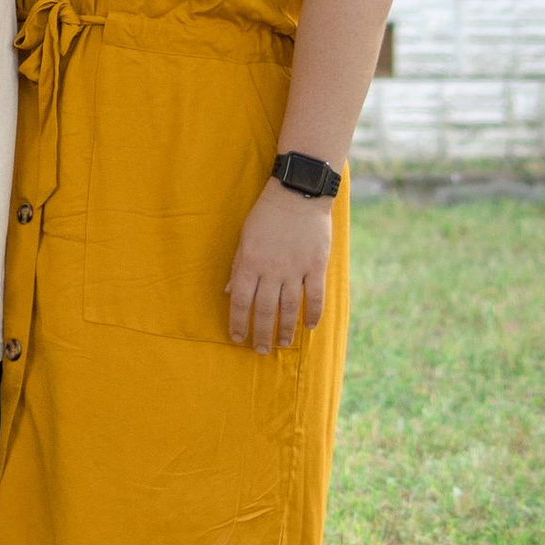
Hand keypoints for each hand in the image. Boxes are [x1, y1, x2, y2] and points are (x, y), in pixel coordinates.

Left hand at [226, 182, 332, 354]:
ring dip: (285, 329)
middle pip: (265, 310)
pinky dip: (313, 314)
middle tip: (260, 350)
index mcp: (251, 263)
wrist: (298, 194)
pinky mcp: (316, 266)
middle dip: (260, 333)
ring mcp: (296, 269)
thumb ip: (238, 266)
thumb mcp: (245, 237)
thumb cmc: (267, 214)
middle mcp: (272, 270)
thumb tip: (228, 292)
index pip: (241, 301)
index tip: (237, 338)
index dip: (238, 322)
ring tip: (282, 345)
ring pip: (289, 308)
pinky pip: (315, 296)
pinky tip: (310, 327)